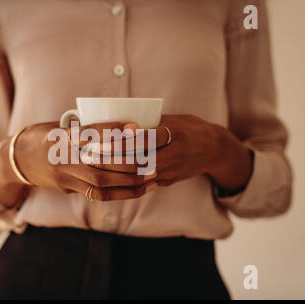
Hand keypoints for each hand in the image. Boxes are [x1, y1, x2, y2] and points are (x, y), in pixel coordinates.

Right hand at [0, 121, 157, 206]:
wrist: (17, 159)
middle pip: (100, 162)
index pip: (91, 132)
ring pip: (101, 182)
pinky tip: (137, 191)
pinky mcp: (68, 187)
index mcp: (64, 136)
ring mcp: (66, 174)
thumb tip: (122, 129)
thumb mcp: (60, 126)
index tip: (136, 128)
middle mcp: (65, 156)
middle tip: (153, 162)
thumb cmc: (44, 136)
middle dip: (130, 164)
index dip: (114, 131)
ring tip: (152, 179)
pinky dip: (120, 194)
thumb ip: (86, 129)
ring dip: (130, 183)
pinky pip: (97, 194)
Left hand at [87, 114, 252, 191]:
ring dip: (116, 175)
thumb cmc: (189, 128)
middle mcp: (174, 154)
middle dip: (113, 161)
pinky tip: (109, 180)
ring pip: (139, 177)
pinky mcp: (168, 181)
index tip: (100, 140)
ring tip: (95, 169)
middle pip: (139, 161)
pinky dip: (126, 183)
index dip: (121, 141)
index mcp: (174, 133)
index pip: (143, 139)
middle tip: (90, 157)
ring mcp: (172, 171)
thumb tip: (117, 118)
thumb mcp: (172, 119)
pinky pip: (144, 184)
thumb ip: (148, 122)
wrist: (214, 149)